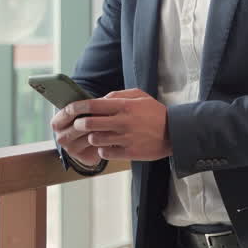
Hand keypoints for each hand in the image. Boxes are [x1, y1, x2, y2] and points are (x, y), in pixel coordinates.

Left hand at [51, 88, 172, 162]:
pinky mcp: (129, 153)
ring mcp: (125, 138)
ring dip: (92, 138)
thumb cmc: (155, 113)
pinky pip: (105, 153)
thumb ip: (118, 95)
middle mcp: (123, 122)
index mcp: (124, 106)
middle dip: (80, 125)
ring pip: (95, 139)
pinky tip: (108, 146)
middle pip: (89, 123)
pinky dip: (103, 150)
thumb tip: (100, 99)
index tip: (71, 109)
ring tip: (98, 136)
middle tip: (81, 125)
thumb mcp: (139, 96)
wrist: (175, 132)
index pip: (93, 105)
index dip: (78, 107)